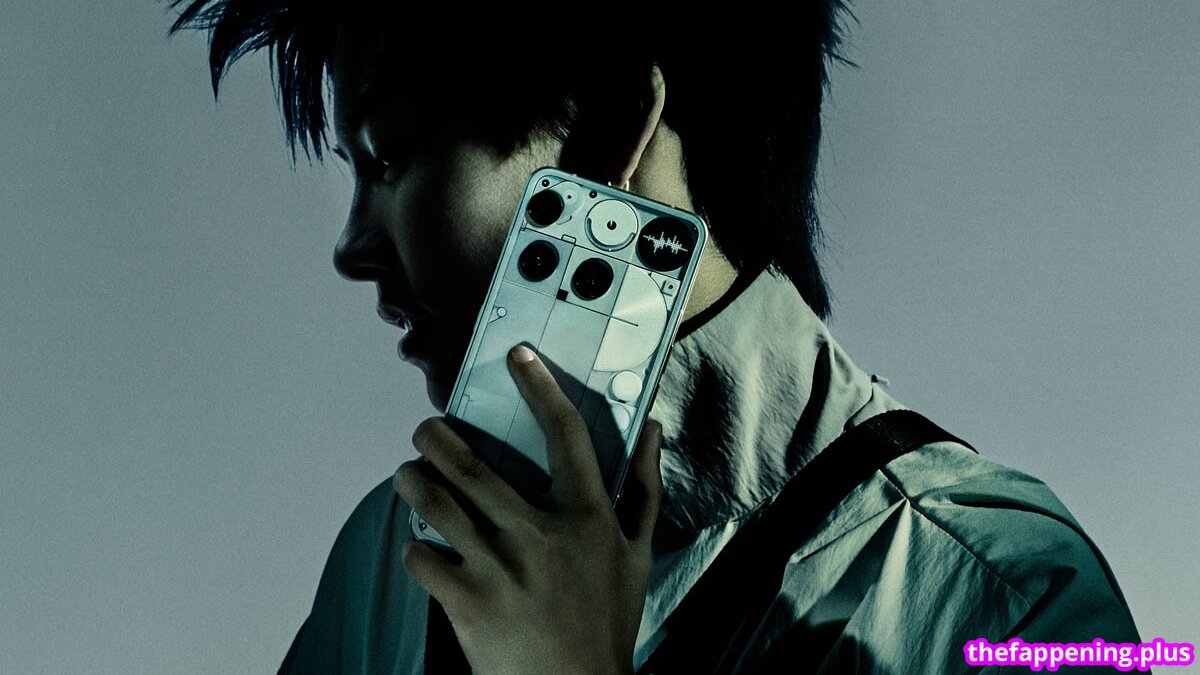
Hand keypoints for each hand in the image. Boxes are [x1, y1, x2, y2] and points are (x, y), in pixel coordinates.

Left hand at [393, 343, 662, 674]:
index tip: (518, 357)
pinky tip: (420, 544)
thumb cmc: (608, 620)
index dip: (540, 387)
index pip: (564, 434)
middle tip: (426, 428)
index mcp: (586, 517)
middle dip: (437, 436)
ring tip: (408, 474)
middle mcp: (539, 534)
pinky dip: (414, 547)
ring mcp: (499, 568)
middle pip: (473, 466)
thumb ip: (644, 488)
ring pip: (437, 503)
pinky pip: (422, 558)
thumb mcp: (638, 553)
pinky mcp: (467, 603)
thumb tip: (652, 430)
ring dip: (413, 480)